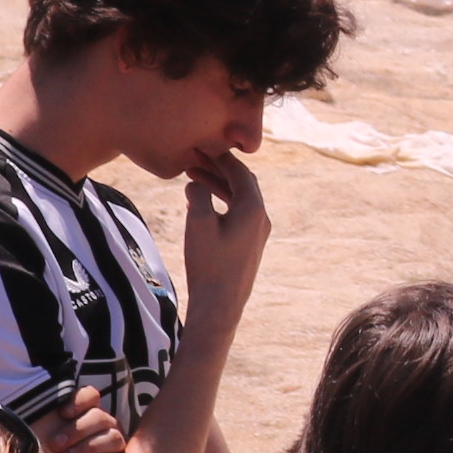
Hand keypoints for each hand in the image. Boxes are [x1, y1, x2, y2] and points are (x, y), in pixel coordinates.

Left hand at [47, 386, 127, 452]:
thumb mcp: (39, 434)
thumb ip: (44, 418)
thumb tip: (41, 399)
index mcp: (83, 412)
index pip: (91, 396)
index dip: (81, 401)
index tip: (63, 413)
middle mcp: (100, 426)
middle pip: (101, 417)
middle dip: (78, 430)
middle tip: (56, 444)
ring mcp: (110, 445)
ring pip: (113, 437)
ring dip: (88, 446)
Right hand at [179, 149, 271, 326]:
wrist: (220, 305)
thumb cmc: (208, 264)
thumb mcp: (198, 223)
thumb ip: (198, 194)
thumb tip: (196, 181)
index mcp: (253, 209)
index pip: (240, 172)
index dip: (220, 158)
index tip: (202, 147)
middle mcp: (261, 218)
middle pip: (241, 184)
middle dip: (218, 170)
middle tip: (195, 159)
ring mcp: (257, 233)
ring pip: (238, 200)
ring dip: (217, 186)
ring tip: (192, 177)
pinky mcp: (249, 246)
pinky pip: (236, 215)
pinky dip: (220, 203)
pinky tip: (199, 203)